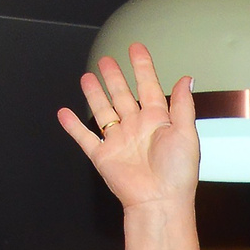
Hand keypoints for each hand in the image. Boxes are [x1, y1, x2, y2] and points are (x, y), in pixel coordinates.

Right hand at [58, 46, 198, 209]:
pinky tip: (64, 113)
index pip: (148, 87)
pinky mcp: (103, 155)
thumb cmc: (178, 173)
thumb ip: (183, 105)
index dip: (142, 67)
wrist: (159, 201)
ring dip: (95, 94)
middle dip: (114, 77)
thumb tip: (186, 79)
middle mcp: (136, 128)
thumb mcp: (185, 133)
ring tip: (88, 77)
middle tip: (107, 60)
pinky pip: (84, 137)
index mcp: (157, 122)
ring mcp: (119, 141)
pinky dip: (72, 126)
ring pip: (102, 111)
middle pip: (122, 95)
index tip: (136, 48)